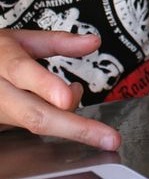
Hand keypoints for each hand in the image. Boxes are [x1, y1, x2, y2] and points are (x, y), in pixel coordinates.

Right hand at [0, 30, 120, 149]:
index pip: (21, 71)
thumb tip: (94, 41)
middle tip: (109, 138)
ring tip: (83, 105)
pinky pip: (32, 136)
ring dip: (70, 123)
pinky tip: (69, 129)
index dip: (44, 86)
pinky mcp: (2, 128)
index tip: (67, 98)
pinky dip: (57, 133)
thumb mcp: (22, 40)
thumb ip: (59, 41)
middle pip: (34, 114)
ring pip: (36, 126)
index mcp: (2, 60)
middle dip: (74, 128)